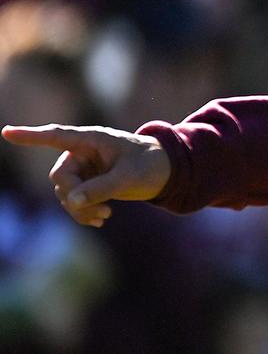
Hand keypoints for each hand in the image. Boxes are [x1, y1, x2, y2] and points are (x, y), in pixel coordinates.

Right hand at [2, 124, 170, 226]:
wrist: (165, 172)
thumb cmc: (150, 164)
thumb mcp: (129, 176)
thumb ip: (102, 188)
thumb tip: (72, 201)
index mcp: (92, 140)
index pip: (56, 136)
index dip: (31, 136)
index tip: (6, 133)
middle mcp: (82, 153)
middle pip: (61, 177)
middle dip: (75, 196)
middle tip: (102, 211)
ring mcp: (83, 169)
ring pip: (65, 192)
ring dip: (80, 208)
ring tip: (106, 216)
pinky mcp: (88, 184)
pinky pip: (74, 201)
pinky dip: (83, 212)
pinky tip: (101, 221)